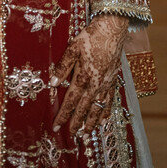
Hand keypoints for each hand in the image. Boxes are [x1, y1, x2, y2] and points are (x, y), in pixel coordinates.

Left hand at [51, 14, 128, 134]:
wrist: (112, 31)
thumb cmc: (90, 37)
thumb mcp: (72, 48)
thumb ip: (63, 66)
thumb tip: (52, 83)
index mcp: (83, 77)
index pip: (70, 101)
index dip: (63, 115)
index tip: (56, 126)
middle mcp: (95, 85)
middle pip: (84, 109)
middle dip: (76, 124)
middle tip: (72, 137)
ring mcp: (106, 84)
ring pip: (98, 108)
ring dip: (91, 123)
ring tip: (86, 134)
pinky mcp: (114, 80)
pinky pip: (110, 101)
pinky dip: (106, 112)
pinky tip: (103, 119)